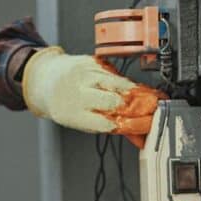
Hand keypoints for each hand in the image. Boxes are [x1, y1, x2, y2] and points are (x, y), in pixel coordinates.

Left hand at [22, 47, 165, 146]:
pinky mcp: (92, 62)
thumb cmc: (66, 105)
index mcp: (75, 115)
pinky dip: (127, 81)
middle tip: (154, 110)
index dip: (131, 125)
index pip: (108, 123)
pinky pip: (115, 72)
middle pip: (115, 101)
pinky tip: (134, 87)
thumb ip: (112, 128)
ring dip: (138, 92)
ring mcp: (85, 75)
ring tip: (151, 98)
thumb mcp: (84, 122)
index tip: (147, 125)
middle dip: (137, 107)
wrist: (46, 78)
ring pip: (118, 84)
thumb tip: (140, 139)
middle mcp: (78, 93)